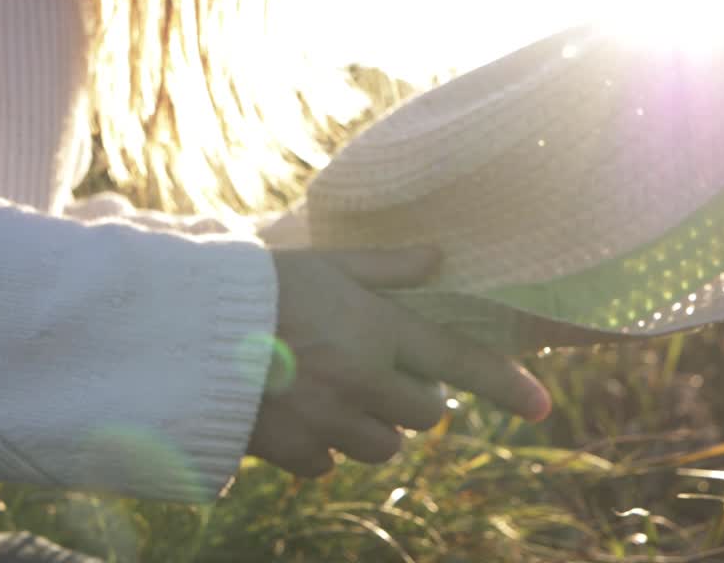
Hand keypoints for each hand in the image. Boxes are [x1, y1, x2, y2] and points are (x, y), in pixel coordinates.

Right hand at [246, 247, 551, 476]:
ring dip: (375, 427)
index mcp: (376, 331)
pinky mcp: (290, 450)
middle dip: (416, 399)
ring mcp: (327, 421)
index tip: (542, 405)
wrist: (181, 331)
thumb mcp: (324, 262)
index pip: (459, 361)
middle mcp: (362, 382)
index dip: (506, 385)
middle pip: (425, 415)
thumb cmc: (255, 284)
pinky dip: (325, 449)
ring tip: (341, 394)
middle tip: (384, 372)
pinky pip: (328, 465)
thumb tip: (438, 257)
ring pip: (382, 447)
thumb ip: (385, 267)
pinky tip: (303, 416)